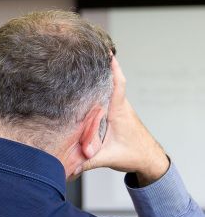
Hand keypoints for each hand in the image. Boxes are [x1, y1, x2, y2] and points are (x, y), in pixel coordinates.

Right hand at [80, 57, 168, 185]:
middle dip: (99, 67)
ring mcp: (119, 108)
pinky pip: (108, 96)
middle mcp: (120, 106)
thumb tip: (66, 163)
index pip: (117, 85)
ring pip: (108, 89)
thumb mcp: (107, 158)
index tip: (106, 53)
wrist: (150, 159)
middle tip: (85, 55)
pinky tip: (87, 88)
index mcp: (119, 112)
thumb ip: (87, 160)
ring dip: (98, 78)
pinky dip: (99, 89)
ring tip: (81, 68)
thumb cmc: (134, 155)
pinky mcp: (117, 113)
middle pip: (110, 81)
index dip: (113, 68)